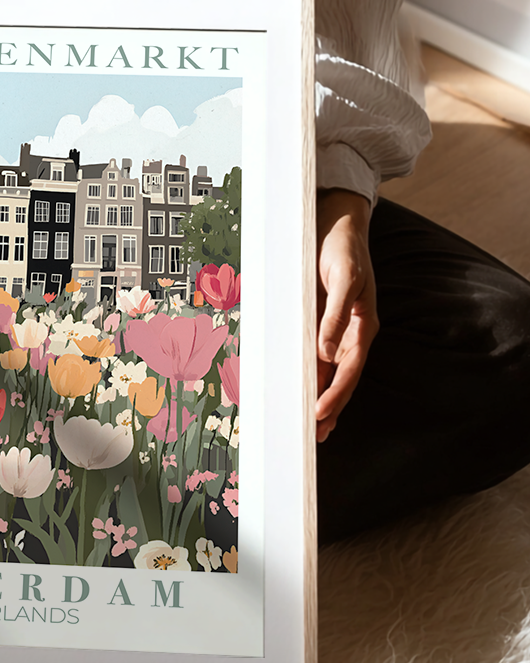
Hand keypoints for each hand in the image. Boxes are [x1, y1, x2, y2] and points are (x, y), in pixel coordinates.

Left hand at [315, 189, 378, 442]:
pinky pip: (313, 356)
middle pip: (340, 379)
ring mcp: (335, 330)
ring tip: (310, 429)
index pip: (349, 369)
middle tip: (313, 438)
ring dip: (319, 398)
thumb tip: (327, 351)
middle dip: (329, 408)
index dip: (336, 393)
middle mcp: (350, 333)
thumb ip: (336, 313)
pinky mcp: (319, 323)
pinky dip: (308, 377)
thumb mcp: (343, 277)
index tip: (320, 414)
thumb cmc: (343, 248)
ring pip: (327, 372)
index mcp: (363, 326)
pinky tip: (299, 392)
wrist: (336, 224)